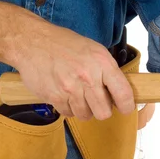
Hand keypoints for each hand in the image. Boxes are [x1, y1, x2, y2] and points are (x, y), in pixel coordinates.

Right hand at [11, 21, 134, 120]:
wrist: (32, 42)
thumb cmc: (62, 44)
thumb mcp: (92, 49)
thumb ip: (106, 70)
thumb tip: (119, 91)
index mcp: (101, 62)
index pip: (123, 93)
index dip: (127, 106)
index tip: (126, 109)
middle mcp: (88, 76)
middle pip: (104, 112)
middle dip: (102, 110)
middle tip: (96, 102)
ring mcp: (70, 88)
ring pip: (86, 115)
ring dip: (83, 109)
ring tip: (77, 95)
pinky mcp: (55, 97)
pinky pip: (68, 113)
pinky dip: (68, 108)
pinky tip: (65, 95)